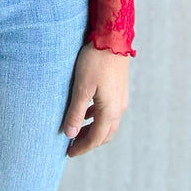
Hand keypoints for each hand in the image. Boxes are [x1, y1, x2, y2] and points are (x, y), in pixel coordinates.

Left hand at [63, 42, 128, 156]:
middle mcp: (119, 108)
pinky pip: (109, 111)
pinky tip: (87, 111)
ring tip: (77, 130)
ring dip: (94, 130)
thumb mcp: (81, 88)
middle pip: (104, 134)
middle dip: (89, 142)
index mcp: (110, 111)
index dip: (82, 147)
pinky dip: (97, 117)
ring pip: (108, 123)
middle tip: (73, 145)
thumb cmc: (95, 61)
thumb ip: (76, 112)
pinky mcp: (119, 89)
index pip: (96, 138)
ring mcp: (121, 99)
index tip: (69, 152)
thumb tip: (70, 134)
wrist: (112, 38)